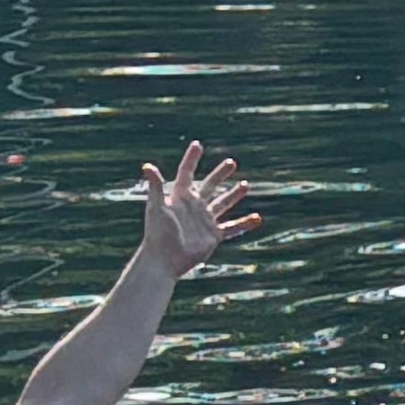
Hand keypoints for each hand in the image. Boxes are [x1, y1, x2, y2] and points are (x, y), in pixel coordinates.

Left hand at [139, 139, 258, 273]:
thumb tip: (147, 167)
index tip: (197, 145)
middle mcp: (194, 206)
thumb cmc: (158, 233)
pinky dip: (245, 223)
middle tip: (231, 162)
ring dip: (234, 195)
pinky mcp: (213, 236)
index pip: (186, 173)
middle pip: (209, 185)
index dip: (191, 159)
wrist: (164, 260)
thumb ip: (155, 186)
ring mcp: (205, 221)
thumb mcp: (156, 207)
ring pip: (223, 204)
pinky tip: (257, 219)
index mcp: (180, 197)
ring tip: (245, 184)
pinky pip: (232, 227)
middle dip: (220, 174)